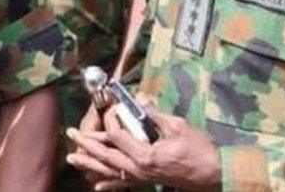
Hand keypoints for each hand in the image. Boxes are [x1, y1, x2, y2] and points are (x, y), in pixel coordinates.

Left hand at [66, 102, 220, 190]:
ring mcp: (141, 177)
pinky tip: (96, 186)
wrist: (213, 174)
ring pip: (109, 171)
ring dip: (90, 164)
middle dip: (86, 144)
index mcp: (145, 155)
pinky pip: (123, 184)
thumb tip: (140, 100)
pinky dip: (108, 184)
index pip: (117, 136)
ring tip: (72, 158)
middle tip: (71, 133)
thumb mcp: (177, 126)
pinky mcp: (146, 181)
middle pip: (105, 156)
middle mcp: (138, 169)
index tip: (112, 107)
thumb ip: (154, 114)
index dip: (111, 119)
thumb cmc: (198, 150)